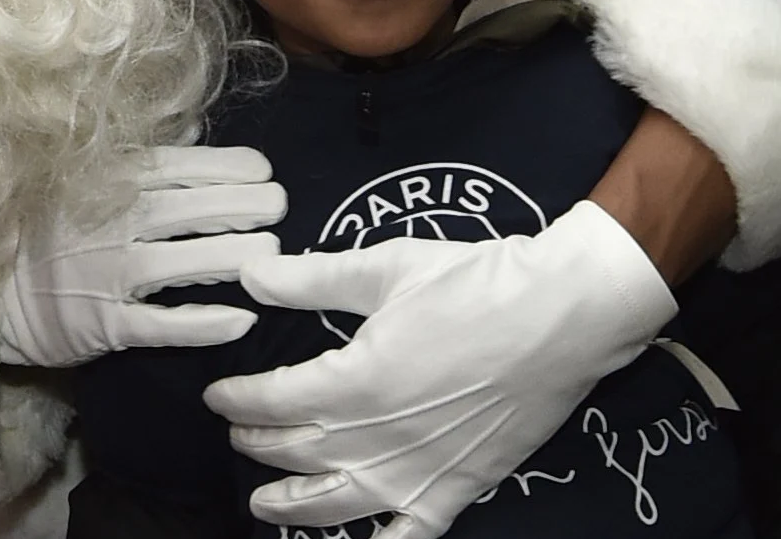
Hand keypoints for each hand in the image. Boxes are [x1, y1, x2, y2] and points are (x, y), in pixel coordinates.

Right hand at [0, 145, 285, 367]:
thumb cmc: (44, 232)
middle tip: (280, 208)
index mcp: (106, 182)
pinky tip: (241, 320)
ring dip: (233, 257)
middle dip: (244, 205)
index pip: (180, 167)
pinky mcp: (103, 325)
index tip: (264, 172)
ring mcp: (106, 274)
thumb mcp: (82, 182)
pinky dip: (203, 322)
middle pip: (191, 210)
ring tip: (271, 257)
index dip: (229, 168)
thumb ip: (139, 157)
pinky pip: (162, 324)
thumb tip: (194, 127)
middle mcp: (110, 222)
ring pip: (183, 262)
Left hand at [204, 201, 675, 538]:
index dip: (239, 400)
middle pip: (297, 453)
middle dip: (259, 444)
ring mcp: (416, 473)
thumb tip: (250, 277)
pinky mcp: (456, 489)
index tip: (218, 396)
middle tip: (240, 435)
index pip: (274, 402)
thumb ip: (312, 279)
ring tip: (265, 504)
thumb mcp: (386, 268)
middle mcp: (376, 440)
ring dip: (291, 507)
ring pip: (335, 506)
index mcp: (353, 383)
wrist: (562, 315)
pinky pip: (407, 536)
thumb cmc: (475, 284)